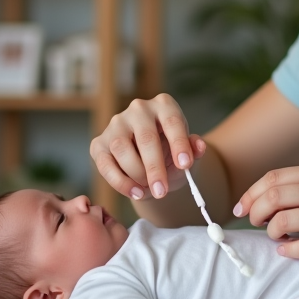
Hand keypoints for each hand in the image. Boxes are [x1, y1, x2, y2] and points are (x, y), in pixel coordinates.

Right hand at [89, 94, 206, 200]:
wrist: (151, 164)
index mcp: (164, 105)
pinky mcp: (99, 143)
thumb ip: (194, 151)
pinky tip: (135, 193)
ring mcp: (116, 124)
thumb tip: (200, 146)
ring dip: (136, 174)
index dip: (179, 143)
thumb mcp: (186, 155)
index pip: (172, 122)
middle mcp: (138, 110)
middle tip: (162, 191)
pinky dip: (120, 182)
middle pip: (146, 137)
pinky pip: (105, 164)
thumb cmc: (171, 155)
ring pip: (122, 149)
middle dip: (155, 168)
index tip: (186, 165)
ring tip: (150, 190)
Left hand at [234, 162, 298, 266]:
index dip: (251, 193)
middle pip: (272, 197)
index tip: (242, 208)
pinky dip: (287, 252)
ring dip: (270, 233)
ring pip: (281, 222)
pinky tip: (289, 252)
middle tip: (253, 223)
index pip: (274, 177)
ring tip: (277, 239)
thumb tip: (266, 198)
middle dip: (255, 212)